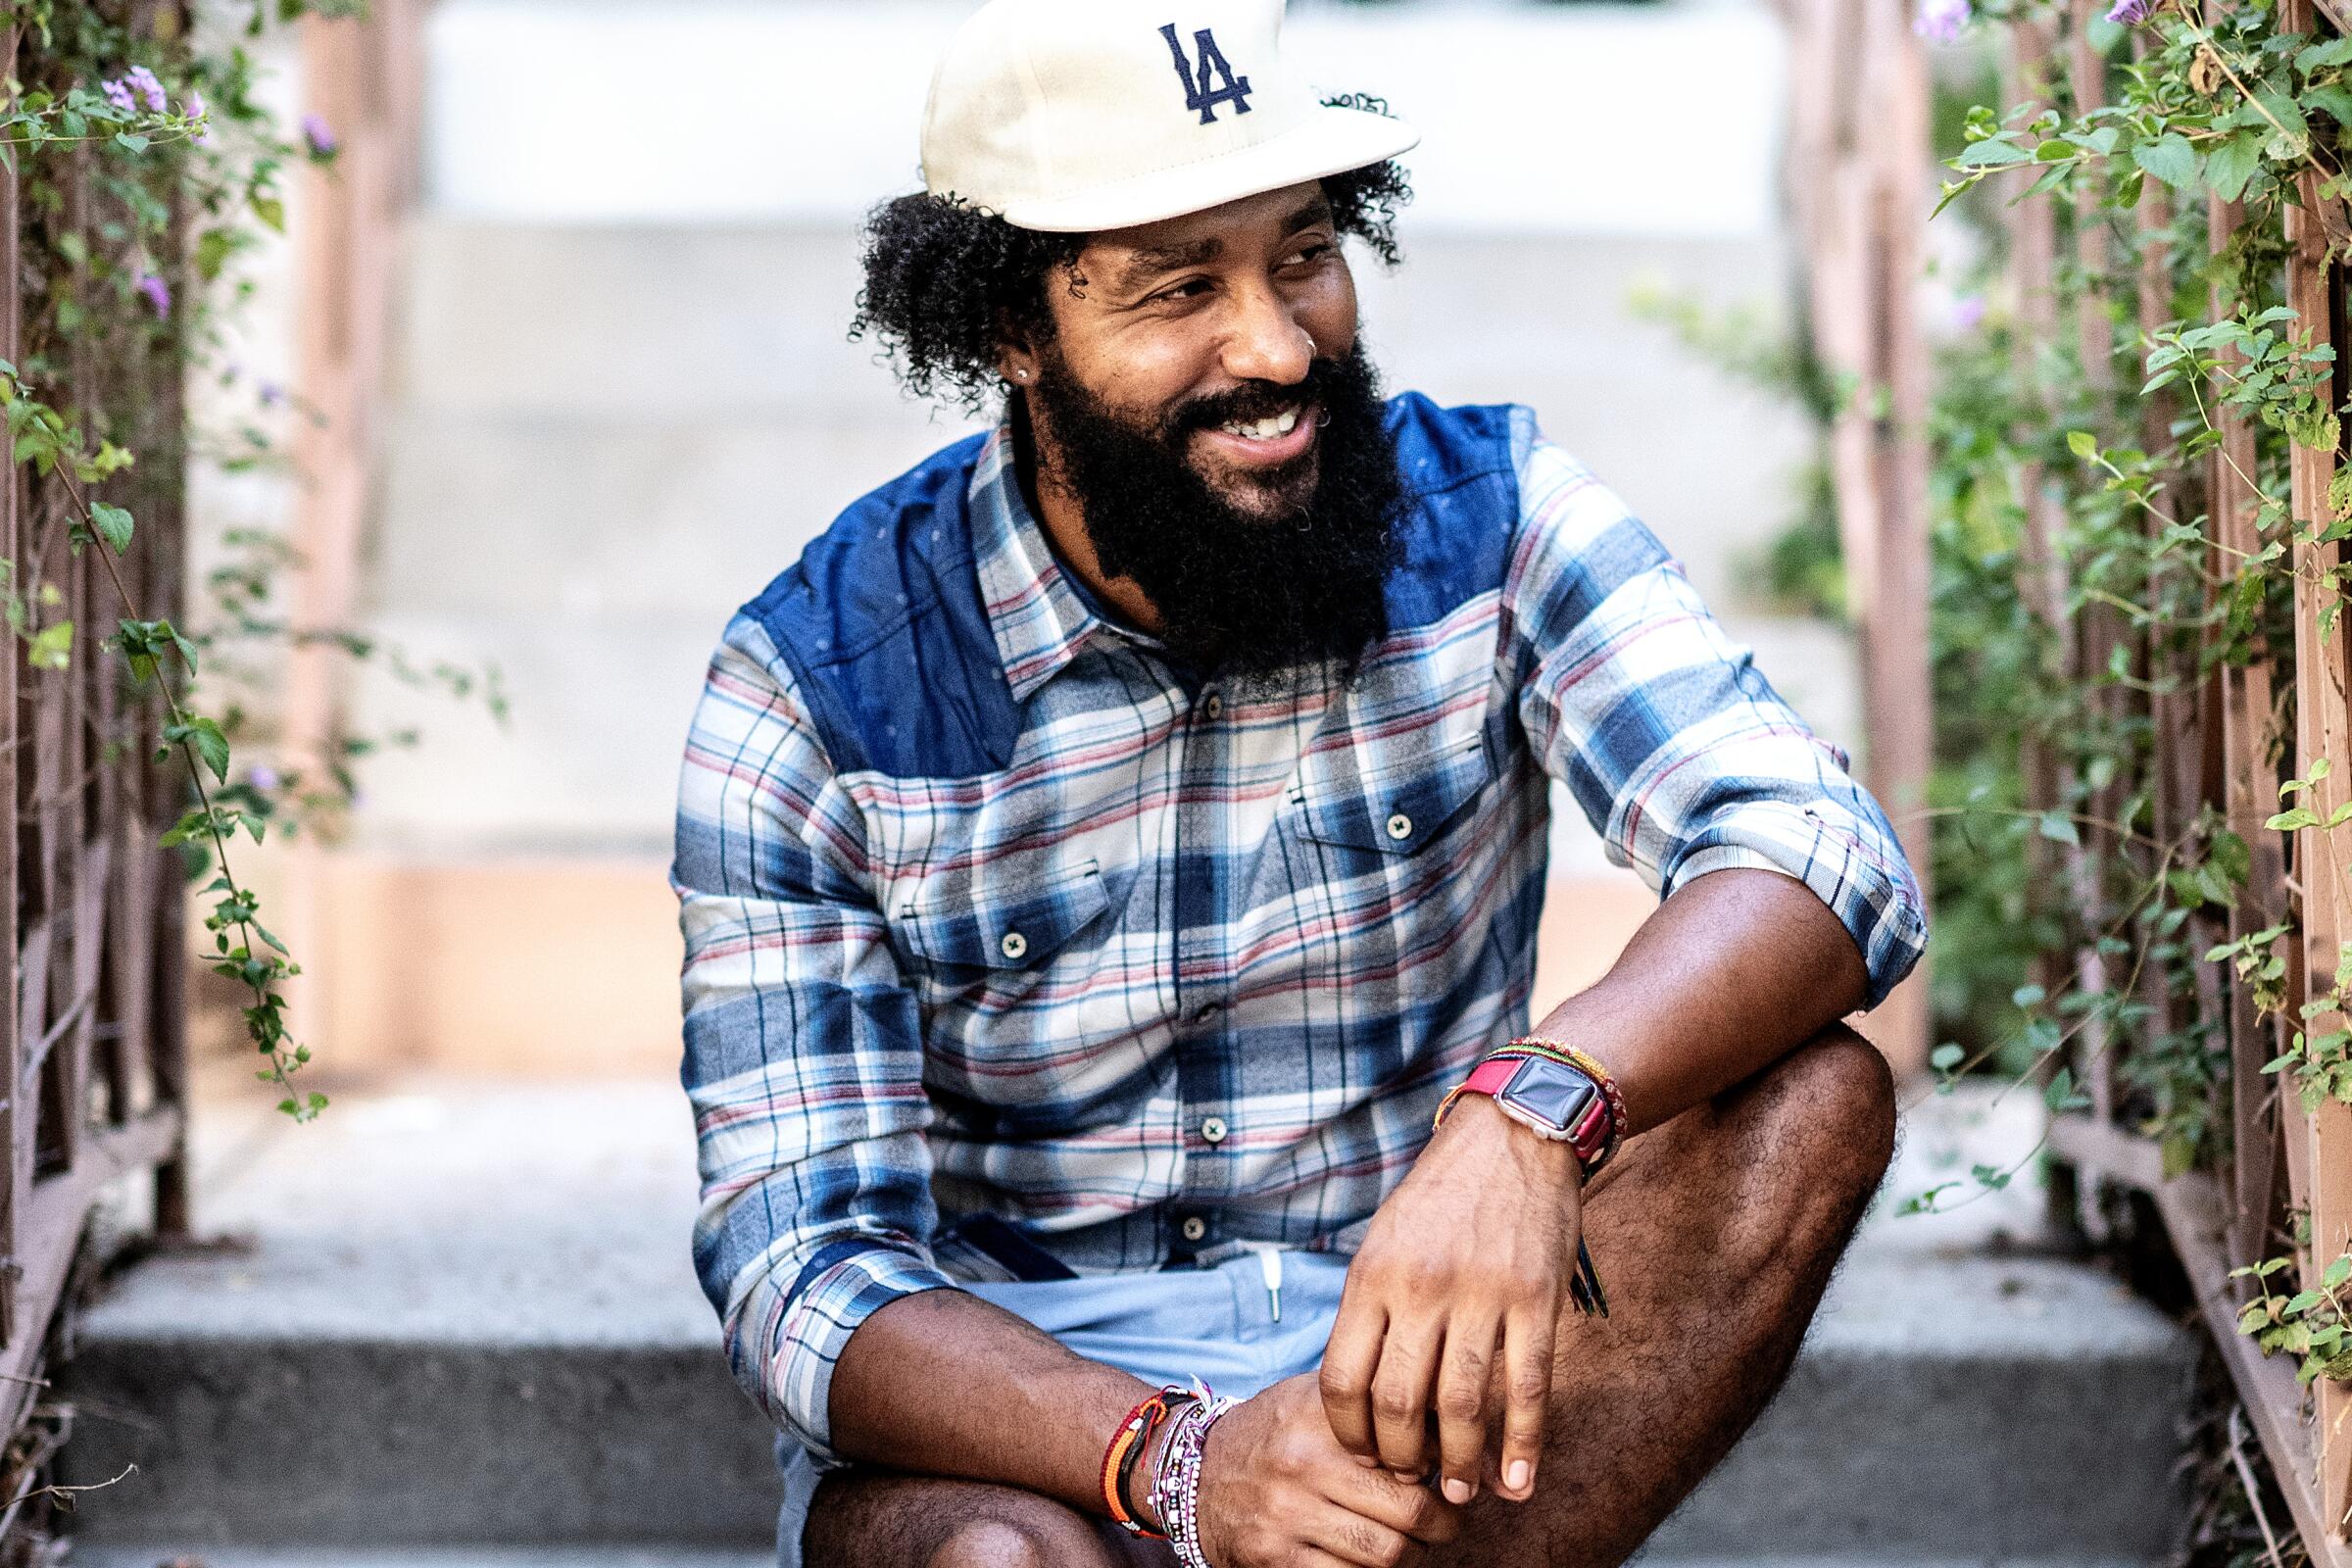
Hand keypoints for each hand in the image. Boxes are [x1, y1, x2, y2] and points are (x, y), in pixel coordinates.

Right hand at [1184, 1372, 1461, 1567]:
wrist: (1195, 1476)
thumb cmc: (1273, 1434)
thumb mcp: (1312, 1399)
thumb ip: (1371, 1403)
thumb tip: (1447, 1419)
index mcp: (1318, 1417)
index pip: (1410, 1447)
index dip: (1444, 1467)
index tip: (1452, 1472)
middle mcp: (1302, 1465)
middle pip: (1410, 1510)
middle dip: (1442, 1523)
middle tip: (1447, 1519)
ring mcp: (1287, 1517)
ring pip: (1387, 1554)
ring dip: (1413, 1555)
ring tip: (1415, 1542)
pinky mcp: (1276, 1560)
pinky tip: (1374, 1558)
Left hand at [1319, 1094, 1580, 1505]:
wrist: (1515, 1133)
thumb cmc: (1442, 1194)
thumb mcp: (1384, 1239)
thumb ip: (1372, 1307)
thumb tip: (1363, 1390)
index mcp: (1372, 1274)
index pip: (1343, 1378)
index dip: (1350, 1431)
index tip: (1363, 1453)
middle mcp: (1421, 1288)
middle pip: (1398, 1402)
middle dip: (1402, 1456)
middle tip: (1411, 1478)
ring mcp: (1482, 1295)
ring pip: (1462, 1406)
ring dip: (1459, 1463)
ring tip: (1459, 1491)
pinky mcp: (1537, 1300)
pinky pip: (1528, 1389)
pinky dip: (1523, 1445)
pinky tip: (1518, 1481)